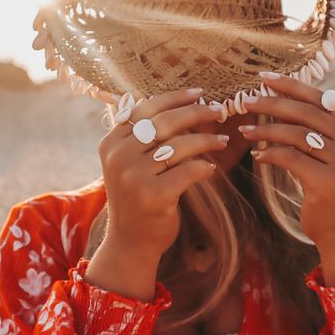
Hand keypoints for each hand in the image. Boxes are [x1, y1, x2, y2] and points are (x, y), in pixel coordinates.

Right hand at [98, 87, 227, 260]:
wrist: (131, 241)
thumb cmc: (137, 196)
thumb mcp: (129, 162)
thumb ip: (143, 135)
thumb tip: (180, 102)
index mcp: (111, 143)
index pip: (145, 109)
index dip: (174, 98)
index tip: (199, 93)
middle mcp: (119, 156)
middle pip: (165, 122)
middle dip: (197, 112)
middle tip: (219, 110)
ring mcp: (134, 176)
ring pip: (180, 145)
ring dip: (207, 139)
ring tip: (222, 140)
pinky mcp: (154, 196)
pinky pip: (189, 170)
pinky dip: (204, 166)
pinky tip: (210, 168)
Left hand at [239, 73, 334, 247]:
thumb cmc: (324, 185)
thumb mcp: (322, 152)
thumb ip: (309, 127)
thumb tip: (275, 99)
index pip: (318, 97)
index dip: (290, 85)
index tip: (263, 77)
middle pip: (305, 112)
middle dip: (272, 103)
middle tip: (245, 100)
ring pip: (295, 134)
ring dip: (265, 130)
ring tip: (244, 131)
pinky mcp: (328, 180)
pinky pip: (290, 158)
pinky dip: (270, 154)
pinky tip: (256, 156)